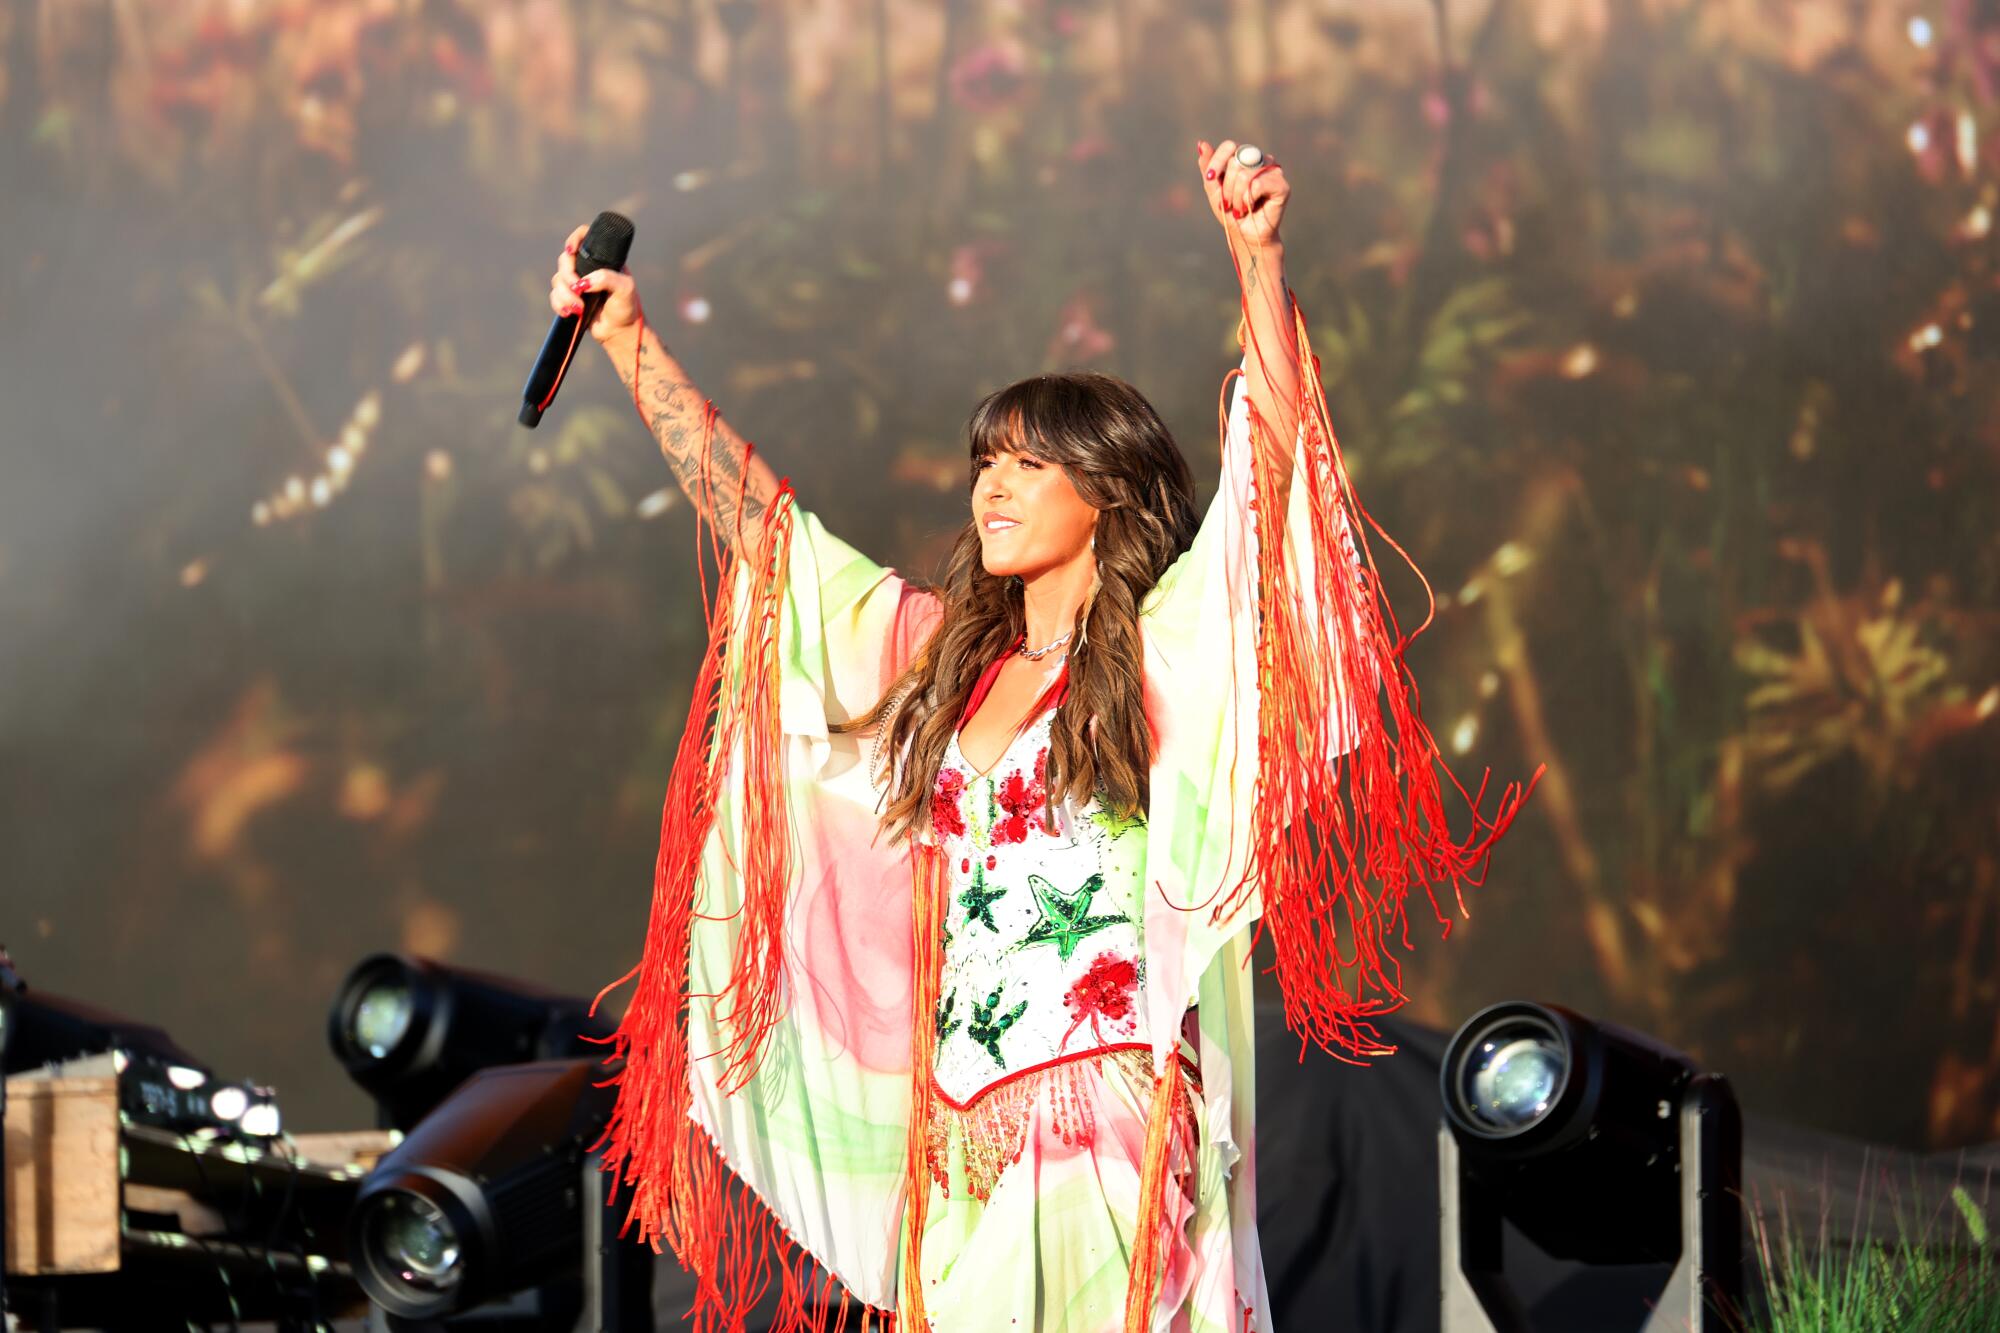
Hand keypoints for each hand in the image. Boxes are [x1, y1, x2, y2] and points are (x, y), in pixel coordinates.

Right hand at [549, 222, 642, 344]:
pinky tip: (570, 313)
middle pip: (565, 260)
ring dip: (565, 295)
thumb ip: (607, 279)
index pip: (584, 237)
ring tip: (579, 308)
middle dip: (568, 276)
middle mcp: (588, 268)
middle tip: (579, 290)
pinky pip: (555, 296)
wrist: (620, 332)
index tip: (571, 250)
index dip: (574, 240)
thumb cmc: (627, 308)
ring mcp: (577, 283)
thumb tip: (584, 282)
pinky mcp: (570, 298)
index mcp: (602, 259)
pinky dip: (559, 304)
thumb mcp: (625, 289)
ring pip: (557, 280)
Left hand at [1196, 139, 1288, 249]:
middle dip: (1227, 187)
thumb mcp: (1214, 190)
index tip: (1210, 178)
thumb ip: (1208, 168)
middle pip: (1236, 161)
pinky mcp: (1282, 185)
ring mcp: (1273, 171)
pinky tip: (1251, 207)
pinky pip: (1259, 184)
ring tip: (1239, 208)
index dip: (1217, 161)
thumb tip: (1201, 143)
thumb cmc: (1231, 212)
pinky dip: (1249, 198)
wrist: (1245, 235)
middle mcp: (1260, 160)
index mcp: (1244, 157)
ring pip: (1246, 174)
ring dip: (1236, 196)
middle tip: (1229, 203)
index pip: (1230, 146)